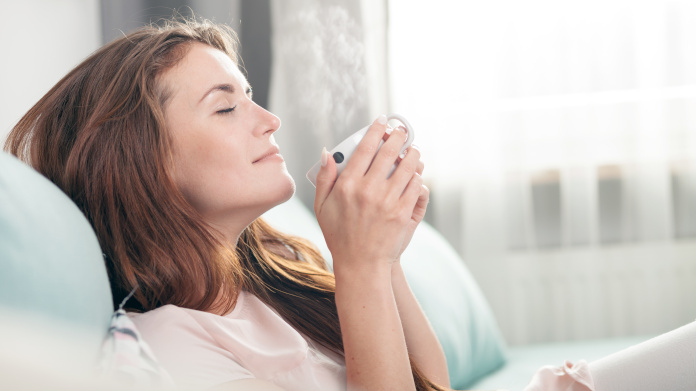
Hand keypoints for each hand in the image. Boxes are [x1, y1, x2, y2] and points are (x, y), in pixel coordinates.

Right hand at [313, 115, 426, 274]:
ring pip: (407, 167)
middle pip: (388, 152)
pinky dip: (418, 177)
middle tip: (401, 131)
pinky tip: (417, 173)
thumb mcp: (322, 207)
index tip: (381, 122)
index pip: (365, 148)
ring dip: (413, 153)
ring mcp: (388, 201)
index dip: (375, 130)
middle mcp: (368, 190)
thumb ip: (324, 178)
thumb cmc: (339, 236)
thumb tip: (327, 151)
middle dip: (398, 136)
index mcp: (347, 185)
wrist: (361, 264)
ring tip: (413, 149)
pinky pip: (415, 186)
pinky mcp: (403, 212)